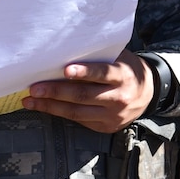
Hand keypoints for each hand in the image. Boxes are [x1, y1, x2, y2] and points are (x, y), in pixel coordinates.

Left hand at [24, 48, 152, 133]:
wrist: (148, 94)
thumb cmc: (126, 71)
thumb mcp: (119, 59)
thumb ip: (99, 58)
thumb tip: (66, 51)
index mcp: (123, 76)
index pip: (102, 73)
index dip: (84, 72)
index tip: (65, 70)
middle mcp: (118, 97)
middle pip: (83, 95)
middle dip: (56, 91)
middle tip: (35, 88)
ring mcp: (112, 115)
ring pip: (76, 112)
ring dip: (51, 106)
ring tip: (31, 101)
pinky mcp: (106, 127)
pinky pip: (79, 120)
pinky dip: (59, 113)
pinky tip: (44, 107)